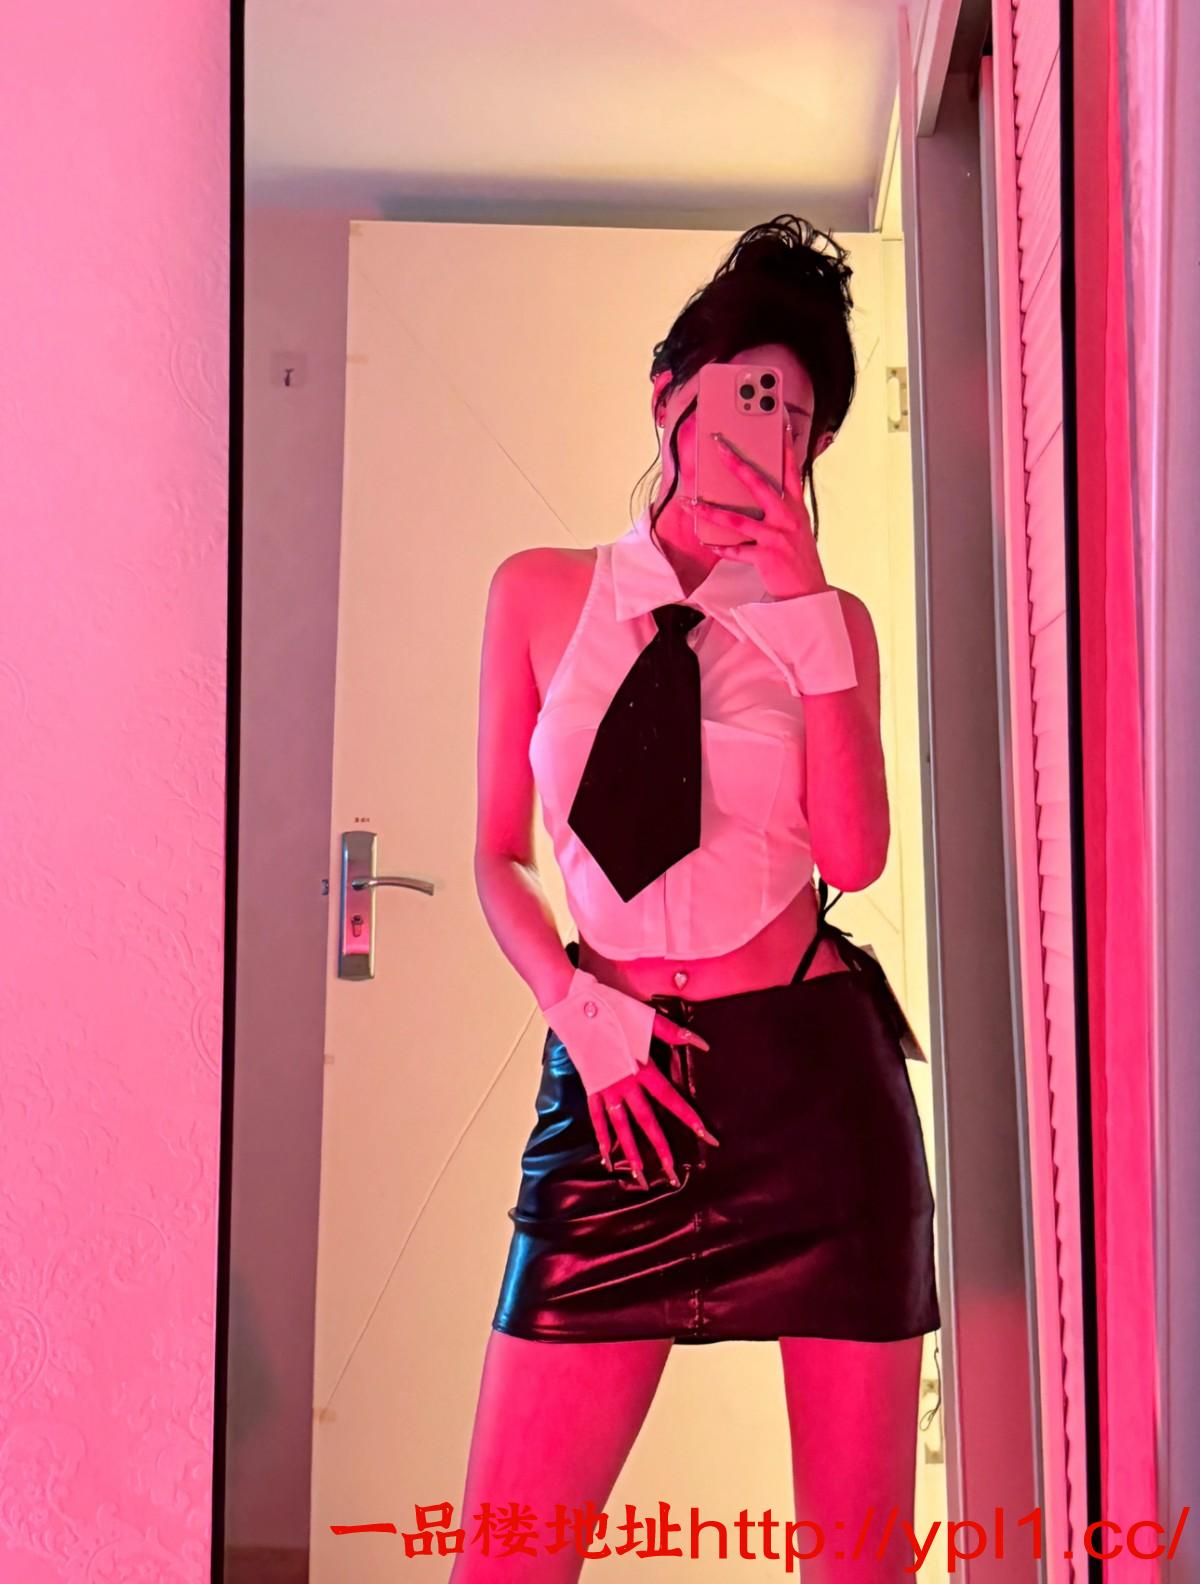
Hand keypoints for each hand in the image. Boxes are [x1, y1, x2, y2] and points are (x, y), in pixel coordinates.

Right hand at [587, 1010, 719, 1188]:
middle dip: (661, 1148)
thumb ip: (674, 1033)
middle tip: (674, 1173)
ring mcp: (604, 1089)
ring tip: (642, 1178)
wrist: (573, 1007)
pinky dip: (602, 1140)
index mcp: (640, 1068)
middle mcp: (623, 1084)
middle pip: (646, 1122)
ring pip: (621, 1128)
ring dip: (632, 1154)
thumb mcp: (645, 1018)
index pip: (670, 1098)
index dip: (688, 1117)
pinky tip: (608, 1159)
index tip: (706, 1135)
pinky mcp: (591, 1089)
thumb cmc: (611, 1009)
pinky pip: (597, 1120)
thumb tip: (703, 1044)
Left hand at [692, 416, 829, 598]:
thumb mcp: (796, 528)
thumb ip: (782, 509)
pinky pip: (736, 550)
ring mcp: (777, 537)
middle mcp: (787, 517)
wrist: (808, 593)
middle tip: (719, 446)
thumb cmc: (798, 560)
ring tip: (693, 503)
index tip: (781, 422)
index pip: (791, 469)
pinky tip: (707, 542)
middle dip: (736, 463)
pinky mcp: (766, 556)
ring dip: (712, 511)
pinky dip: (721, 547)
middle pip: (759, 484)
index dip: (786, 445)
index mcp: (795, 507)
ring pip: (738, 519)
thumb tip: (759, 493)